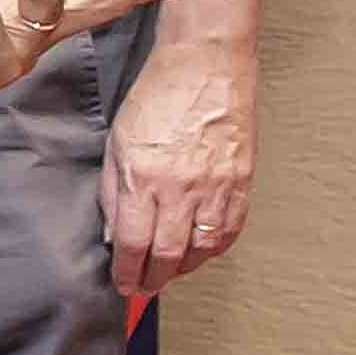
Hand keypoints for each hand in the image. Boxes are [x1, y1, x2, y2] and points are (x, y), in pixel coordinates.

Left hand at [104, 20, 257, 296]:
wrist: (205, 66)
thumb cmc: (156, 98)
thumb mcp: (116, 144)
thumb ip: (113, 193)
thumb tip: (115, 234)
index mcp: (145, 177)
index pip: (134, 243)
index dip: (127, 272)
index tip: (122, 284)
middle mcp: (183, 187)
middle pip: (168, 254)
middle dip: (153, 279)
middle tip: (143, 288)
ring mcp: (217, 186)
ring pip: (203, 248)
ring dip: (183, 268)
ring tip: (168, 272)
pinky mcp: (242, 180)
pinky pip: (230, 229)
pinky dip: (214, 248)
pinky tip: (200, 252)